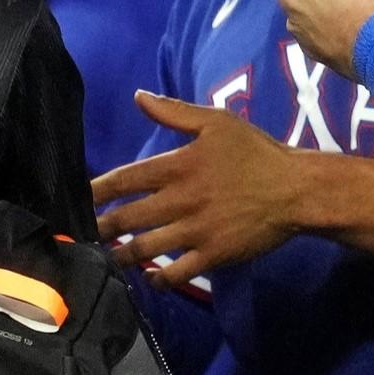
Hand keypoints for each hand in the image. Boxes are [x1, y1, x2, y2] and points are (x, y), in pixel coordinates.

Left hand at [94, 92, 309, 284]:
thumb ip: (175, 111)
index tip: (77, 199)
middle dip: (101, 227)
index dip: (96, 190)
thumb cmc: (256, 153)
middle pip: (127, 218)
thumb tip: (138, 96)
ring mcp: (196, 231)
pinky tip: (150, 277)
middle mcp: (182, 200)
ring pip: (145, 248)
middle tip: (85, 233)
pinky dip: (158, 278)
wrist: (296, 189)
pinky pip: (177, 273)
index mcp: (179, 166)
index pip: (125, 179)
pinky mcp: (213, 255)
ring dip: (121, 255)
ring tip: (108, 257)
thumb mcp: (217, 122)